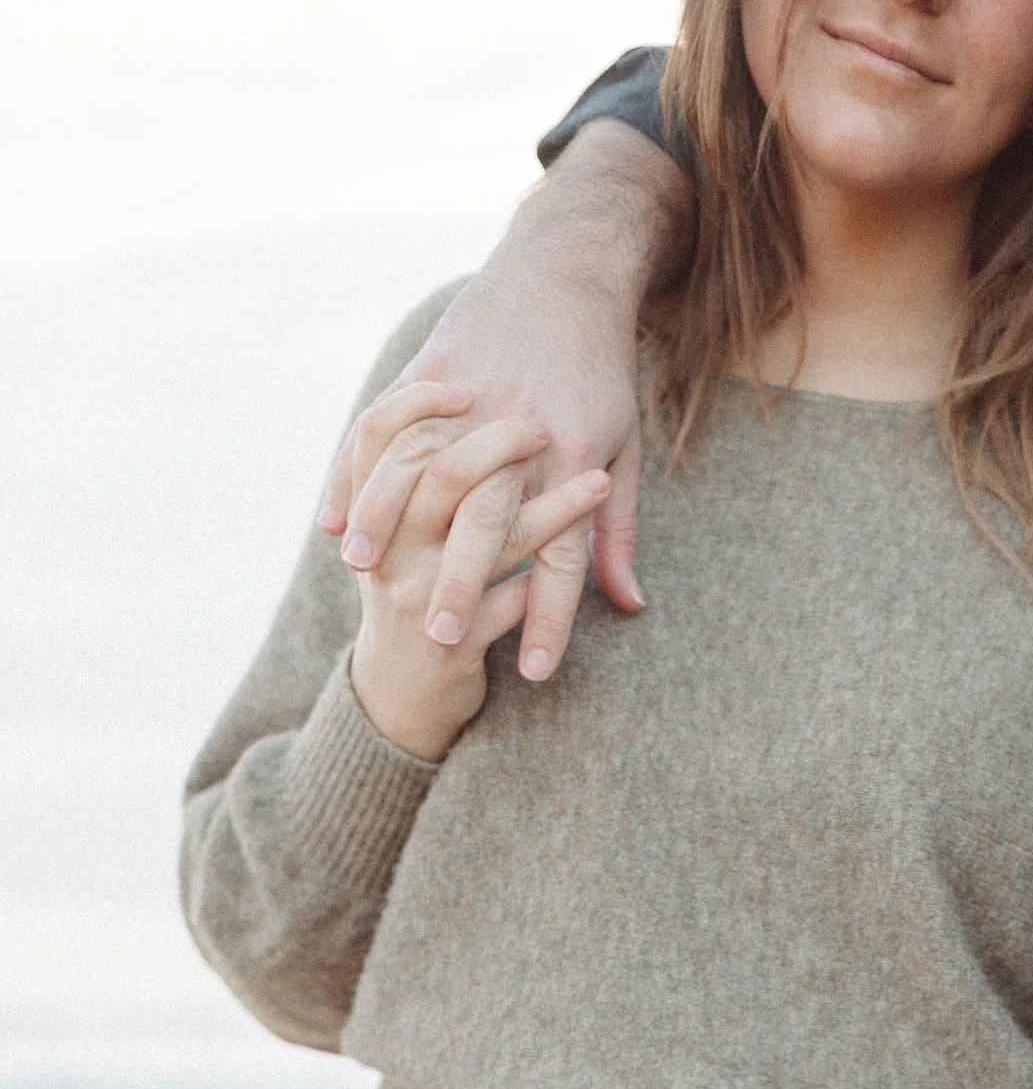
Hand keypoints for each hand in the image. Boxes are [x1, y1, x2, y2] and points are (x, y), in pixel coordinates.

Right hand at [323, 123, 689, 681]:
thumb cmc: (598, 380)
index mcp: (572, 457)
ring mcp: (470, 405)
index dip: (548, 617)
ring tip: (363, 569)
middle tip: (438, 635)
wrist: (567, 272)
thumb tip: (630, 606)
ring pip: (422, 475)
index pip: (559, 553)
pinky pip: (383, 427)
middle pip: (486, 521)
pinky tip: (334, 519)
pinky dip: (356, 475)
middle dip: (462, 586)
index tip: (537, 674)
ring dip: (388, 526)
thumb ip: (614, 530)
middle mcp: (517, 434)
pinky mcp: (433, 374)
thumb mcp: (623, 450)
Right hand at [347, 410, 611, 760]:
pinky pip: (507, 604)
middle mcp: (393, 546)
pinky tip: (583, 568)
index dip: (419, 403)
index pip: (379, 432)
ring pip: (484, 534)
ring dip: (549, 509)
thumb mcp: (416, 548)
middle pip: (439, 471)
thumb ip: (447, 493)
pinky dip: (545, 586)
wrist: (400, 703)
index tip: (466, 385)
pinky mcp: (454, 643)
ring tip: (598, 485)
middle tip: (542, 426)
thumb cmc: (423, 604)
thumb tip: (492, 461)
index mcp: (380, 509)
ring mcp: (419, 594)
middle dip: (496, 444)